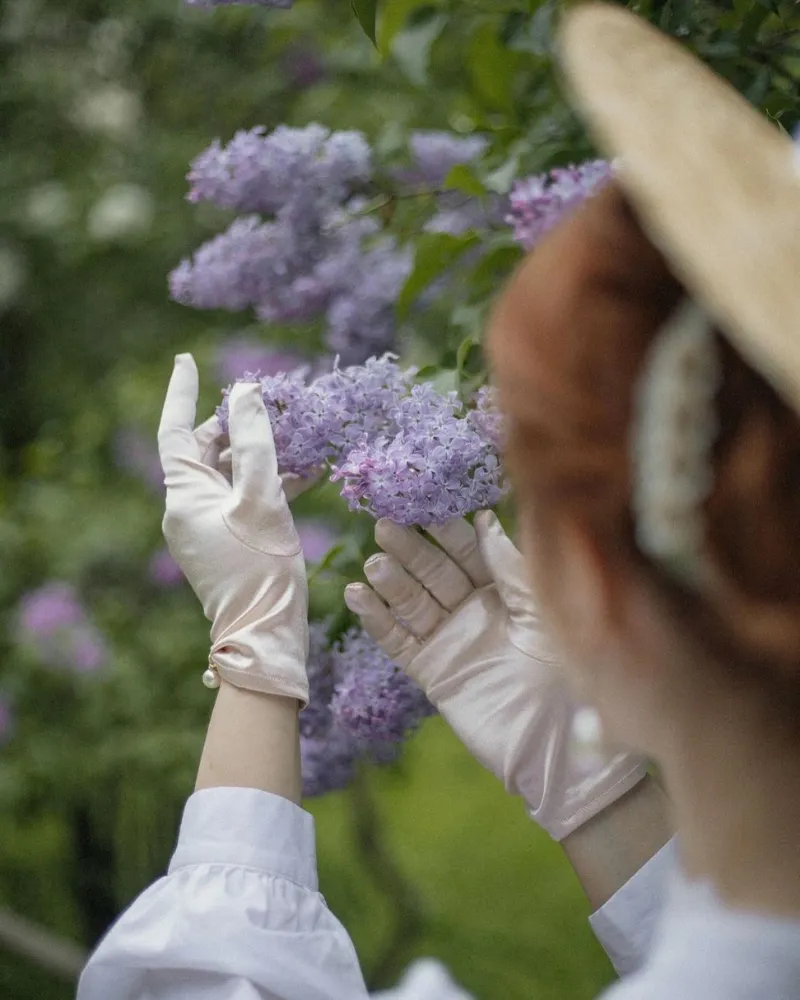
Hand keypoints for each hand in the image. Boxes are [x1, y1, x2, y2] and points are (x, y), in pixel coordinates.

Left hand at [158, 354, 308, 702]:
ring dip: (264, 455)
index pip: (174, 429)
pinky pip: (244, 500)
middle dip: (242, 425)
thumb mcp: (262, 498)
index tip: (187, 359)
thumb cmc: (262, 566)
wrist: (265, 633)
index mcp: (184, 495)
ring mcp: (207, 527)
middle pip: (208, 450)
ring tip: (302, 437)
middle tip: (276, 402)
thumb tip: (246, 393)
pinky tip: (307, 475)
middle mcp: (188, 508)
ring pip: (232, 475)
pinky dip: (269, 484)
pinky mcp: (228, 542)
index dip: (180, 391)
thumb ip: (255, 443)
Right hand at [344, 512, 646, 839]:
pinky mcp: (433, 671)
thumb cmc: (568, 672)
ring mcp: (451, 639)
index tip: (423, 503)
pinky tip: (357, 595)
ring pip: (413, 601)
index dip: (447, 529)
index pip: (469, 550)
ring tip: (374, 562)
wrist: (561, 743)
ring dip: (391, 580)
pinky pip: (398, 640)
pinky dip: (376, 619)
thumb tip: (485, 521)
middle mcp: (475, 609)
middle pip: (435, 571)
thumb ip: (510, 569)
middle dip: (411, 548)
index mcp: (506, 589)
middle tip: (385, 524)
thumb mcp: (542, 610)